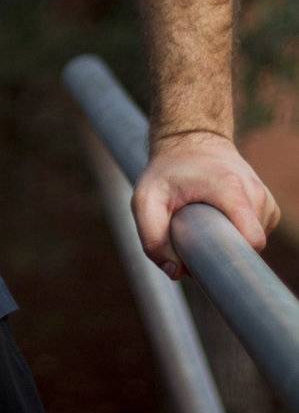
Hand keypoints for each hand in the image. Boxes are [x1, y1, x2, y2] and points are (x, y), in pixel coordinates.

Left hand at [130, 131, 281, 280]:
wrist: (191, 139)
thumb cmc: (167, 171)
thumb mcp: (145, 198)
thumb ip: (152, 238)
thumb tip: (176, 273)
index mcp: (232, 189)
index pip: (252, 240)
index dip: (232, 258)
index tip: (208, 257)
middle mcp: (255, 193)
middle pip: (249, 246)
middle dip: (224, 251)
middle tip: (196, 234)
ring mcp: (265, 199)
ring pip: (252, 242)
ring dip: (229, 240)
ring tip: (206, 220)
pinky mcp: (267, 205)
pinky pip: (255, 233)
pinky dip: (237, 233)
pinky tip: (220, 218)